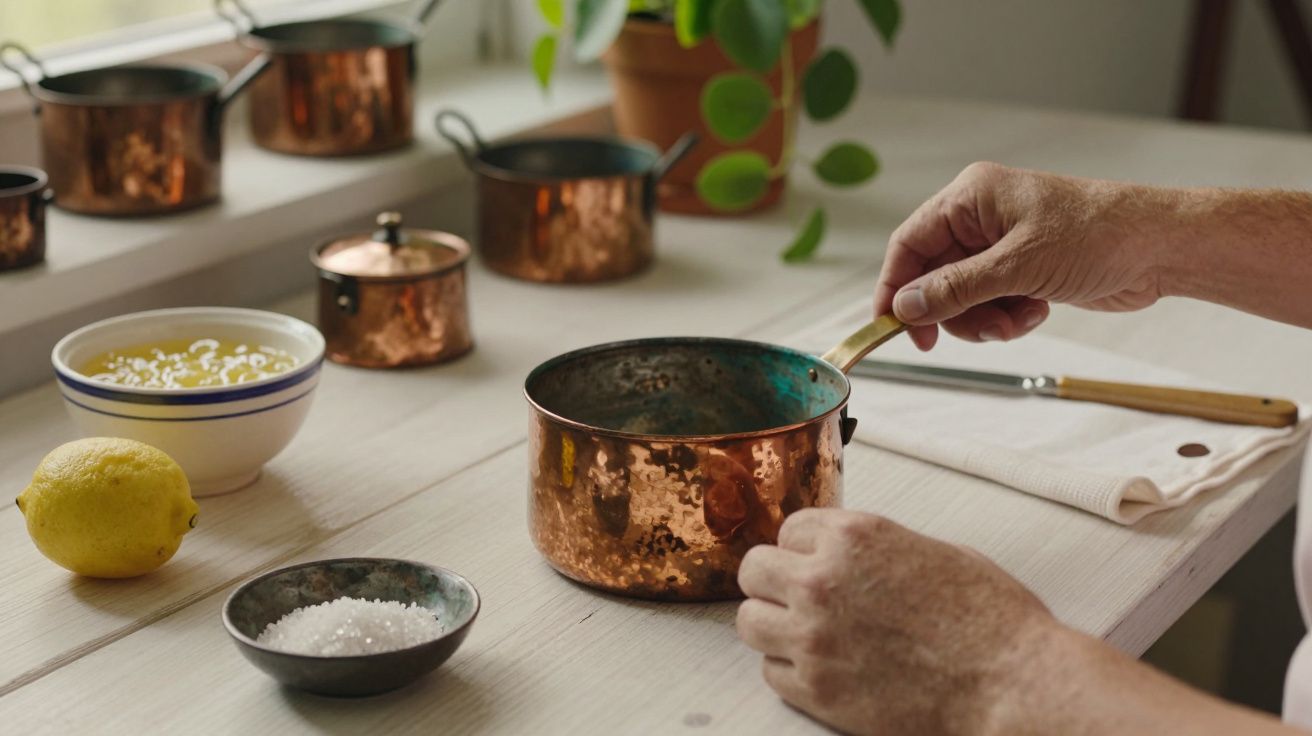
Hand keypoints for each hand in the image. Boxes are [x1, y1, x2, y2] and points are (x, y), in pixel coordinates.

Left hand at [736, 509, 1055, 735]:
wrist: (1012, 684)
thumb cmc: (992, 620)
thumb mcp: (936, 552)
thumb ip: (878, 550)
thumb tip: (854, 556)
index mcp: (855, 536)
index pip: (789, 529)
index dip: (805, 549)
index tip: (816, 564)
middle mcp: (823, 580)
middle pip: (754, 571)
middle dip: (773, 583)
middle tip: (797, 599)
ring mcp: (814, 637)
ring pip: (750, 622)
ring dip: (773, 626)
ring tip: (805, 636)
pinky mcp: (817, 690)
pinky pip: (771, 673)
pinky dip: (790, 672)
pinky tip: (824, 669)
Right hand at [874, 162, 1167, 349]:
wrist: (1161, 248)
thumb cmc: (1098, 235)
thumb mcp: (1018, 265)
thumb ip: (956, 288)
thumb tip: (905, 307)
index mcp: (971, 198)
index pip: (909, 243)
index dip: (896, 286)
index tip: (893, 326)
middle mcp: (981, 219)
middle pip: (933, 276)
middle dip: (953, 310)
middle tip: (975, 331)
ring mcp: (1002, 246)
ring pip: (961, 297)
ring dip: (983, 319)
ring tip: (1017, 320)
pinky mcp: (1022, 271)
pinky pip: (990, 304)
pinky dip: (1007, 317)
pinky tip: (1038, 311)